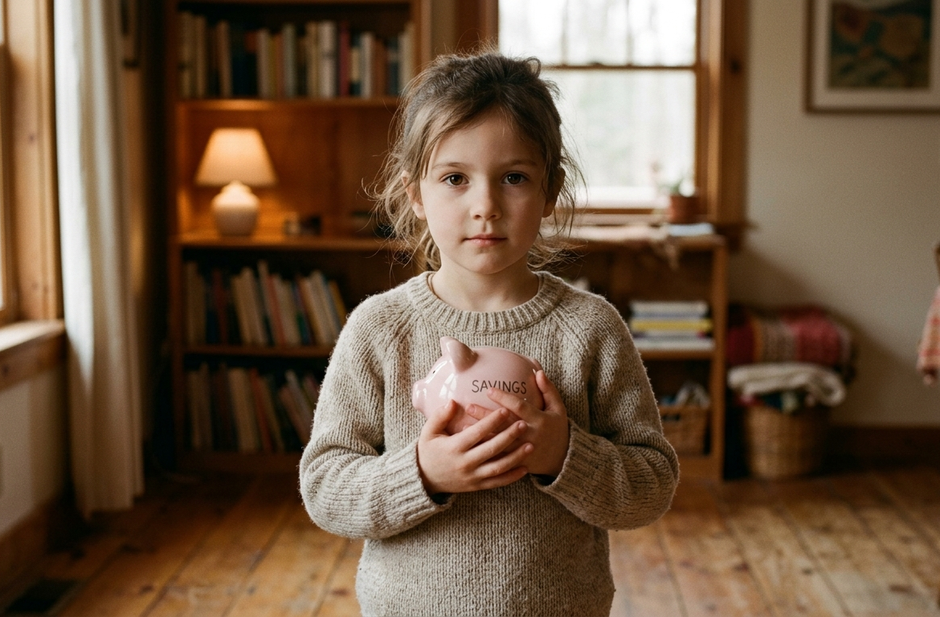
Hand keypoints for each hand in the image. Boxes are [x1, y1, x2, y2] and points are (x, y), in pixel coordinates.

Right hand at [417, 400, 532, 496]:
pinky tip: (525, 468)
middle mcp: (465, 463)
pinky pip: (497, 482)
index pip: (477, 433)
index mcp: (454, 447)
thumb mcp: (428, 432)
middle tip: (523, 424)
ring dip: (516, 457)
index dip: (492, 421)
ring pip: (498, 467)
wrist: (424, 479)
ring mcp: (472, 476)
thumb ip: (440, 416)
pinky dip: (512, 477)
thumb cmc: (428, 451)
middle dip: (509, 436)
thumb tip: (453, 402)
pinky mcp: (477, 486)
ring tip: (530, 445)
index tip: (505, 410)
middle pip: (491, 449)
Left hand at [472, 370, 568, 476]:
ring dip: (481, 434)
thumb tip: (538, 372)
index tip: (489, 390)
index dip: (504, 398)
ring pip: (499, 443)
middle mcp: (530, 435)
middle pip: (504, 425)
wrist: (562, 459)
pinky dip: (485, 451)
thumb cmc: (558, 429)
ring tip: (463, 426)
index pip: (519, 407)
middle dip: (486, 415)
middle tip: (469, 406)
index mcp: (539, 420)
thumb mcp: (558, 409)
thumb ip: (549, 390)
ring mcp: (523, 451)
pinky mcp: (518, 463)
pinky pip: (499, 458)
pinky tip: (472, 445)